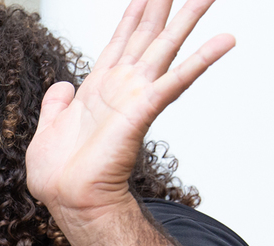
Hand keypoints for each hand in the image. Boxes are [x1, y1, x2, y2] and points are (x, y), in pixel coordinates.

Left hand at [25, 0, 234, 233]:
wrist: (68, 199)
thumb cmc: (59, 174)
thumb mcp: (48, 128)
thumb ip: (55, 104)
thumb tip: (61, 85)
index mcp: (98, 88)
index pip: (120, 42)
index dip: (133, 15)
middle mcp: (120, 87)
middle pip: (147, 36)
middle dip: (163, 7)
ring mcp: (134, 97)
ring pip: (166, 47)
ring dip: (188, 19)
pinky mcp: (142, 111)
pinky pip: (175, 81)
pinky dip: (201, 59)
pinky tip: (225, 39)